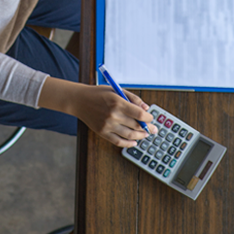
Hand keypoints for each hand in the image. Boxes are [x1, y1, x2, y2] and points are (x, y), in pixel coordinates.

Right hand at [41, 77, 157, 147]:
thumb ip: (132, 98)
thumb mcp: (116, 90)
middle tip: (153, 129)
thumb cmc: (99, 93)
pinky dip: (128, 143)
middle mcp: (113, 115)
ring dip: (140, 136)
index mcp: (117, 102)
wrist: (80, 100)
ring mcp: (107, 125)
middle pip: (135, 125)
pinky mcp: (102, 133)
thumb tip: (146, 108)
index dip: (148, 118)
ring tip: (145, 135)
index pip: (138, 114)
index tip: (151, 118)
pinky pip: (118, 142)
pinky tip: (134, 142)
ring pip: (129, 135)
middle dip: (147, 128)